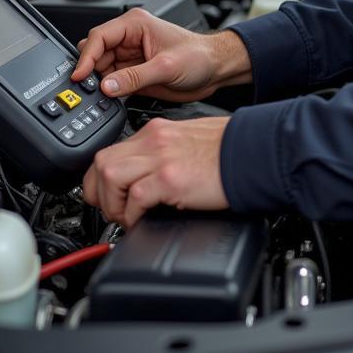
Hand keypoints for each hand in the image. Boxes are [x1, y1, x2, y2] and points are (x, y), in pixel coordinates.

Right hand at [71, 8, 251, 101]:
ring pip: (99, 70)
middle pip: (94, 53)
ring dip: (98, 83)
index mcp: (135, 25)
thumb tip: (107, 85)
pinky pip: (111, 83)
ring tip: (101, 96)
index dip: (86, 57)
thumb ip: (135, 77)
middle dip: (90, 70)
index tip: (80, 75)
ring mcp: (129, 58)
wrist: (215, 70)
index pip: (99, 37)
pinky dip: (107, 91)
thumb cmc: (199, 56)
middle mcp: (129, 39)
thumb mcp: (166, 67)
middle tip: (90, 88)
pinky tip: (110, 98)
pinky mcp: (132, 75)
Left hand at [83, 116, 228, 225]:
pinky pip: (135, 198)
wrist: (253, 153)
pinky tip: (144, 221)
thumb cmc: (229, 150)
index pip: (112, 151)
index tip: (109, 196)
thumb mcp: (188, 143)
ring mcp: (161, 158)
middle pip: (102, 162)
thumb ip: (164, 155)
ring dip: (112, 204)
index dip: (103, 179)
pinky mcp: (170, 178)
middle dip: (99, 192)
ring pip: (109, 176)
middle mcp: (155, 140)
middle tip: (113, 210)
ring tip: (127, 217)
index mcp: (157, 132)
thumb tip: (147, 180)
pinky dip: (133, 216)